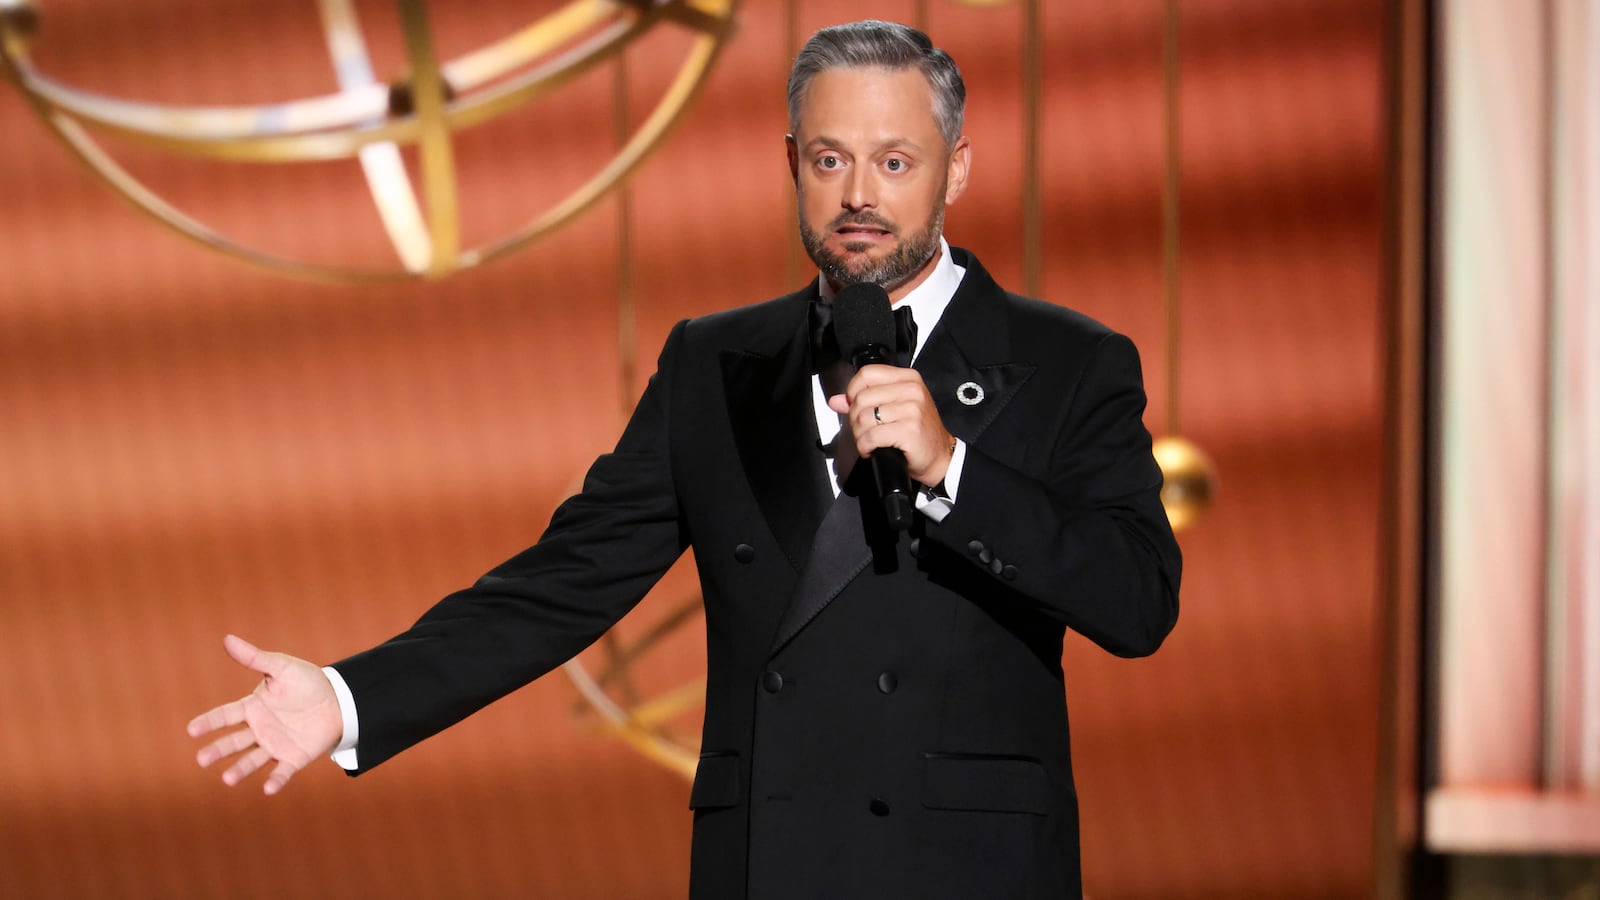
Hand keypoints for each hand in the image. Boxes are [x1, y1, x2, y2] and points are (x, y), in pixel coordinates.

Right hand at [187, 634, 342, 794]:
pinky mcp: (294, 758)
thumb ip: (255, 658)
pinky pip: (282, 771)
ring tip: (227, 779)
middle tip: (201, 759)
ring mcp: (275, 745)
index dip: (209, 722)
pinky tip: (268, 789)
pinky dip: (275, 780)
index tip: (192, 729)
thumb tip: (227, 639)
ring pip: (252, 759)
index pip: (226, 715)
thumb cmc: (307, 682)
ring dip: (240, 769)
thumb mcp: (281, 667)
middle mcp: (259, 729)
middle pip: (234, 741)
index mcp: (252, 707)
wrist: (339, 699)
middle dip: (218, 750)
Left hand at [827, 364, 955, 485]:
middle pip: (862, 397)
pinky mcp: (909, 430)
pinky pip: (871, 436)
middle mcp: (912, 390)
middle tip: (863, 430)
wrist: (939, 456)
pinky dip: (865, 446)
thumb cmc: (918, 432)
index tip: (855, 405)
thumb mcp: (894, 408)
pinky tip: (871, 449)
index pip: (867, 374)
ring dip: (859, 434)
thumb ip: (864, 401)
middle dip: (855, 418)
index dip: (853, 390)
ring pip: (864, 418)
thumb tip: (836, 400)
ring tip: (868, 440)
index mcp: (908, 379)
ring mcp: (912, 409)